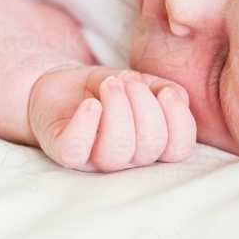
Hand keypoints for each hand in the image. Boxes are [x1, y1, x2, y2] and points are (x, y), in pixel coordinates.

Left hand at [29, 68, 196, 171]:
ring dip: (118, 108)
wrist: (60, 83)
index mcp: (150, 146)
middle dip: (144, 104)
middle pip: (149, 148)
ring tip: (109, 84)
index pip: (179, 149)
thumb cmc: (107, 88)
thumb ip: (169, 90)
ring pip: (116, 152)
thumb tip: (177, 97)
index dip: (178, 120)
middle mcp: (126, 160)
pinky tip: (90, 103)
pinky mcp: (63, 152)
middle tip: (127, 78)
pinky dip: (85, 125)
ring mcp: (93, 160)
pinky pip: (76, 150)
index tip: (165, 91)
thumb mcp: (144, 83)